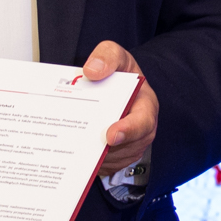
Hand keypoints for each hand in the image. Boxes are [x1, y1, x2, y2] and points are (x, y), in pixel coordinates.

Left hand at [83, 41, 158, 177]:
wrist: (117, 86)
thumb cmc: (120, 73)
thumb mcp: (116, 55)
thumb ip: (107, 56)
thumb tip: (92, 70)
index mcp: (145, 105)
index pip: (142, 122)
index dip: (128, 131)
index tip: (110, 135)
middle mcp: (142, 129)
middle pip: (125, 147)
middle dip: (104, 148)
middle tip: (83, 145)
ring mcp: (130, 145)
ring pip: (113, 159)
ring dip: (95, 156)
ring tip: (75, 146)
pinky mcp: (117, 156)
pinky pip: (106, 166)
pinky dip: (90, 162)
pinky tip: (76, 152)